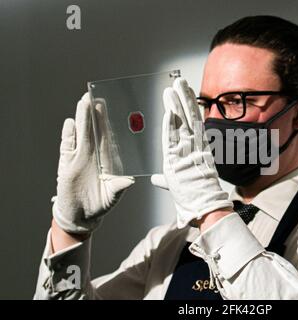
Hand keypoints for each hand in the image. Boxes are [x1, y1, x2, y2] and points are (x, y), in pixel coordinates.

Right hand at [52, 93, 134, 233]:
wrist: (81, 216)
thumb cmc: (100, 205)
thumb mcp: (112, 196)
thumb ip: (119, 187)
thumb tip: (130, 181)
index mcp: (106, 160)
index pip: (106, 137)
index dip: (105, 122)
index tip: (106, 107)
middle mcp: (93, 156)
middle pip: (93, 131)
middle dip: (93, 114)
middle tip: (93, 96)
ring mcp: (78, 158)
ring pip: (80, 134)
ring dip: (81, 119)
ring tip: (83, 103)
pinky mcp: (66, 164)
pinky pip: (66, 146)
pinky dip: (68, 135)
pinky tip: (70, 123)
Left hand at [151, 78, 232, 227]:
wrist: (204, 206)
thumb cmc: (194, 197)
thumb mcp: (174, 184)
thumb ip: (164, 179)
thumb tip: (155, 179)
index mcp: (195, 150)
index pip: (190, 124)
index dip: (186, 107)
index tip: (182, 94)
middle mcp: (194, 147)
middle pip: (189, 117)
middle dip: (184, 99)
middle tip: (179, 82)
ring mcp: (190, 151)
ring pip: (184, 123)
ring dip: (178, 105)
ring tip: (174, 87)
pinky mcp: (183, 158)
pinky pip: (177, 138)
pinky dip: (173, 125)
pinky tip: (169, 111)